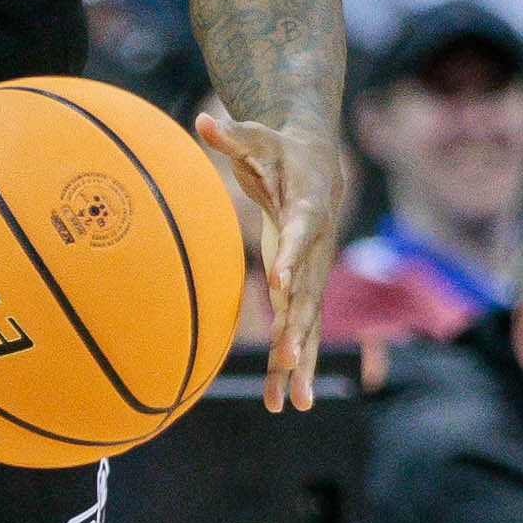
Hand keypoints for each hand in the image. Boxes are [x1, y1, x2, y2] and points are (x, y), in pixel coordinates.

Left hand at [197, 104, 345, 413]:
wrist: (320, 164)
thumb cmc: (280, 149)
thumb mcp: (256, 136)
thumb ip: (230, 134)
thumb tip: (202, 120)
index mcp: (308, 210)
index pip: (301, 236)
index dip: (293, 259)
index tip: (280, 284)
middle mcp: (317, 250)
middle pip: (309, 293)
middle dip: (298, 329)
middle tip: (287, 358)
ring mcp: (314, 274)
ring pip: (307, 324)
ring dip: (298, 363)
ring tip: (293, 403)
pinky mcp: (306, 290)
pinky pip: (299, 331)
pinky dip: (291, 364)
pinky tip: (281, 401)